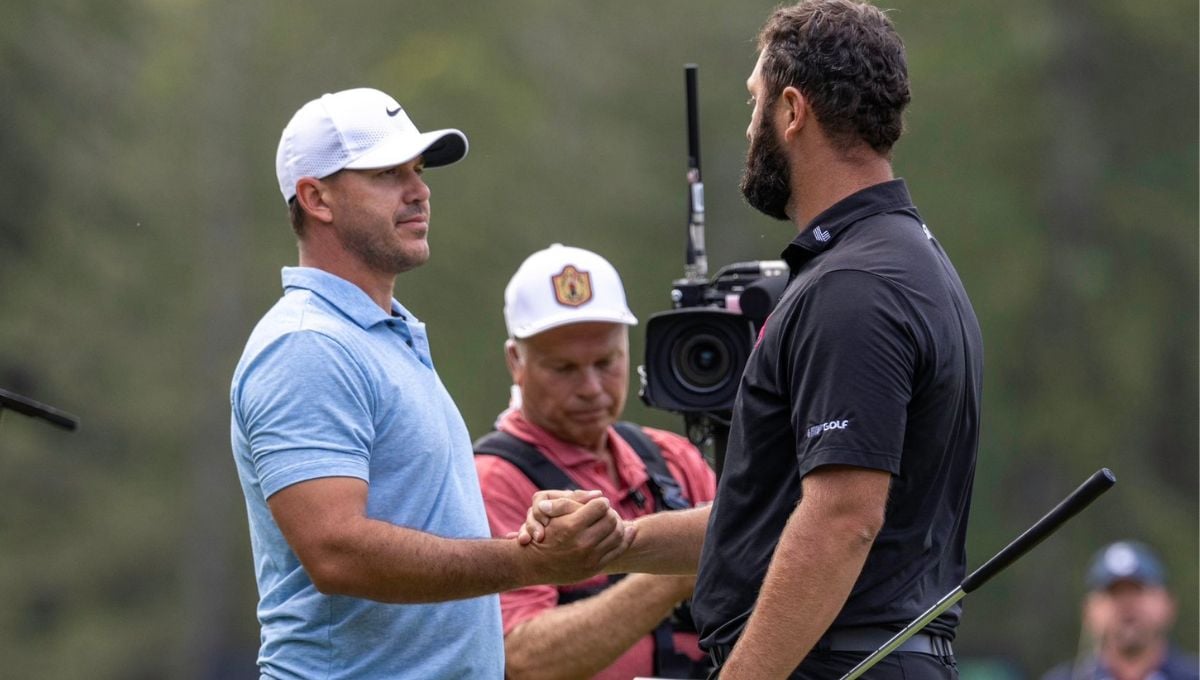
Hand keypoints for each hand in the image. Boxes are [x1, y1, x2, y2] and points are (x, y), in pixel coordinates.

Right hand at [521, 494, 635, 583]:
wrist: (535, 565)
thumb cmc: (544, 535)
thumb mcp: (551, 514)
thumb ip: (573, 501)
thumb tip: (600, 495)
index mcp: (572, 526)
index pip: (600, 506)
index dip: (601, 502)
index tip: (600, 503)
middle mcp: (582, 543)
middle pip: (611, 519)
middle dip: (611, 512)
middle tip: (608, 511)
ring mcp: (590, 557)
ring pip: (617, 535)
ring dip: (619, 524)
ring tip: (614, 520)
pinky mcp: (595, 568)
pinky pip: (618, 550)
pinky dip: (625, 538)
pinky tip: (627, 530)